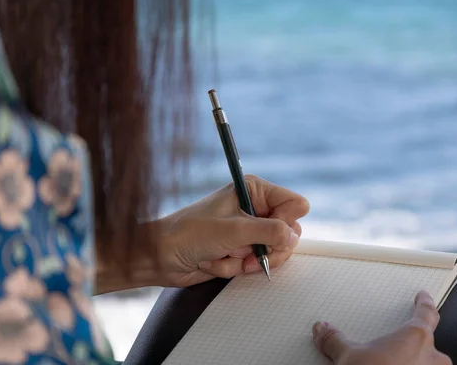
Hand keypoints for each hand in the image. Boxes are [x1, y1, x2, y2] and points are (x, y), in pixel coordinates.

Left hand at [149, 174, 308, 286]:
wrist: (161, 256)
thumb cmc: (191, 234)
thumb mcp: (234, 230)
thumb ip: (269, 232)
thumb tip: (293, 237)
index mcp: (255, 190)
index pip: (295, 204)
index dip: (286, 222)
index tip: (267, 233)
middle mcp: (256, 208)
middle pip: (289, 232)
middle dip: (266, 248)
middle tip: (245, 252)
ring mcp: (250, 230)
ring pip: (275, 251)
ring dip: (249, 260)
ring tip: (225, 257)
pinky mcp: (243, 250)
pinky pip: (257, 263)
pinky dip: (237, 267)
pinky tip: (216, 262)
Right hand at [312, 291, 451, 364]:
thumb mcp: (349, 358)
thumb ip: (336, 341)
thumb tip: (322, 328)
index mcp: (416, 338)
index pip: (426, 313)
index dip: (424, 303)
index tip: (423, 297)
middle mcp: (434, 359)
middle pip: (427, 345)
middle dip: (412, 348)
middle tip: (394, 350)